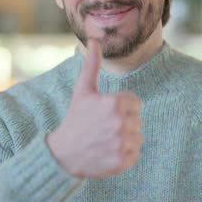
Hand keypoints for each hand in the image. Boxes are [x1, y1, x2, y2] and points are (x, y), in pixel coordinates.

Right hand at [46, 40, 143, 178]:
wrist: (63, 154)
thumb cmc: (75, 119)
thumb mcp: (83, 90)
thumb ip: (93, 64)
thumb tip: (94, 38)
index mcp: (115, 103)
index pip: (135, 103)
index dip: (121, 107)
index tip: (104, 114)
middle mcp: (120, 123)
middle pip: (137, 120)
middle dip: (123, 123)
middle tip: (103, 128)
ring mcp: (122, 144)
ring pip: (138, 138)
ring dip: (125, 139)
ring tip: (106, 140)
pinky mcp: (123, 162)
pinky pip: (135, 154)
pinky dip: (125, 155)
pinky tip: (108, 152)